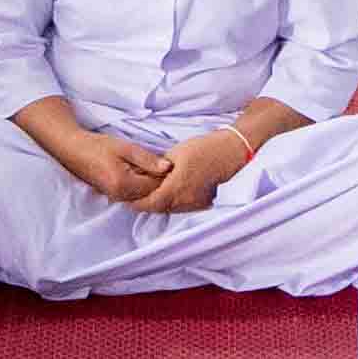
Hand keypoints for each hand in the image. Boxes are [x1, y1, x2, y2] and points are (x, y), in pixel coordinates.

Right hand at [23, 109, 160, 206]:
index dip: (164, 175)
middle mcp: (120, 196)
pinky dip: (140, 184)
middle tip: (160, 163)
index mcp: (124, 185)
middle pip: (149, 194)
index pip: (155, 186)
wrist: (74, 150)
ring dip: (149, 183)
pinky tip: (139, 171)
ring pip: (142, 195)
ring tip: (149, 166)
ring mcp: (116, 198)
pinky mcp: (113, 195)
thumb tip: (169, 168)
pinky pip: (134, 194)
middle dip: (158, 181)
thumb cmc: (98, 146)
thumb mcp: (126, 148)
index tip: (168, 162)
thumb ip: (148, 159)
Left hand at [140, 127, 254, 217]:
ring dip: (157, 205)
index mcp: (176, 188)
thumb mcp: (175, 153)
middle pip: (159, 209)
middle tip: (132, 199)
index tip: (126, 199)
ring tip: (147, 196)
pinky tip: (166, 195)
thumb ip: (158, 168)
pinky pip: (181, 208)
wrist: (230, 152)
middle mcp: (185, 200)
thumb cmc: (202, 148)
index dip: (136, 203)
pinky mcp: (202, 202)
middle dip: (145, 204)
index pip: (150, 203)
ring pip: (169, 209)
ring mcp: (194, 203)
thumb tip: (144, 174)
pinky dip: (170, 204)